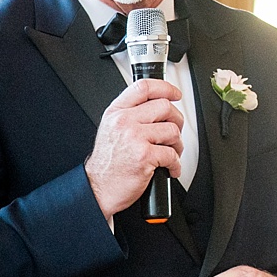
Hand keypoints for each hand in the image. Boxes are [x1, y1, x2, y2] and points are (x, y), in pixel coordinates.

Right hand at [85, 78, 183, 218]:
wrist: (98, 189)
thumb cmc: (108, 164)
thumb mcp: (111, 129)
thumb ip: (130, 114)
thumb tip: (157, 106)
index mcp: (117, 112)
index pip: (144, 87)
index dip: (165, 88)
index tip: (175, 94)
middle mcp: (124, 121)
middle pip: (164, 106)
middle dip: (177, 120)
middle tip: (174, 133)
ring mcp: (134, 138)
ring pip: (172, 130)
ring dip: (178, 144)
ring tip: (171, 152)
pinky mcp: (144, 156)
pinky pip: (172, 154)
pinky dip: (176, 164)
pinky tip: (170, 168)